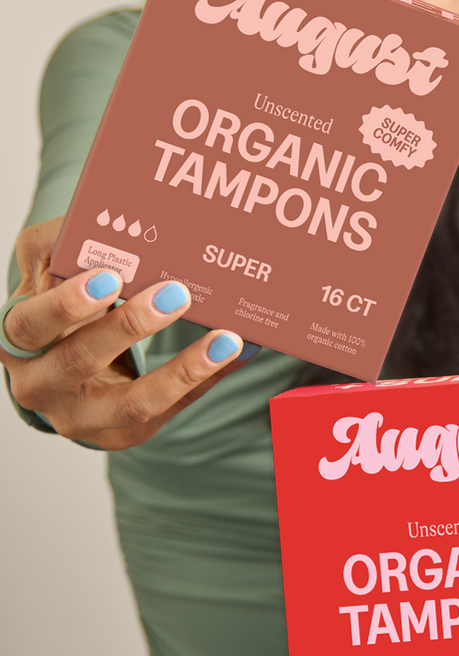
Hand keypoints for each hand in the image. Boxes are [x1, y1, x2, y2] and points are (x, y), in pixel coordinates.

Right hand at [3, 216, 253, 448]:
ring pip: (135, 401)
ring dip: (185, 368)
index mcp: (18, 340)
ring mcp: (85, 416)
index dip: (67, 303)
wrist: (65, 377)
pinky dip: (209, 378)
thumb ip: (64, 249)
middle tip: (175, 294)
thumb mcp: (51, 278)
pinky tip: (240, 351)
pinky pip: (173, 408)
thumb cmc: (63, 316)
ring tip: (226, 338)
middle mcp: (43, 384)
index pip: (30, 324)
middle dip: (130, 325)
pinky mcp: (125, 431)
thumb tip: (108, 223)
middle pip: (79, 360)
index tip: (108, 274)